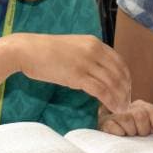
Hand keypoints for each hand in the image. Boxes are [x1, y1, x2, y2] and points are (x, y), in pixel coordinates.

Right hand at [5, 33, 130, 112]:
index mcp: (94, 42)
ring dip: (120, 98)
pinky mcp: (77, 75)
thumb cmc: (45, 51)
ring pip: (113, 83)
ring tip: (121, 109)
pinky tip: (112, 108)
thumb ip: (87, 55)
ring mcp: (86, 62)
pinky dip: (110, 101)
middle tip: (125, 104)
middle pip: (119, 73)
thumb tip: (98, 71)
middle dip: (126, 90)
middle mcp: (94, 50)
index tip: (126, 90)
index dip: (126, 78)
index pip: (119, 61)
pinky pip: (101, 90)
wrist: (26, 50)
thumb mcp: (72, 47)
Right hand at [99, 101, 152, 139]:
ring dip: (131, 131)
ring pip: (127, 119)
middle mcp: (130, 107)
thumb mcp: (151, 128)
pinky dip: (119, 133)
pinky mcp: (105, 122)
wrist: (112, 131)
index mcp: (143, 107)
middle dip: (144, 130)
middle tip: (141, 136)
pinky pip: (113, 126)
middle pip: (141, 115)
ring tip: (131, 136)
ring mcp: (116, 114)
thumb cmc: (135, 131)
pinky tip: (121, 136)